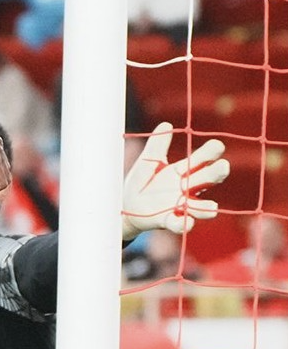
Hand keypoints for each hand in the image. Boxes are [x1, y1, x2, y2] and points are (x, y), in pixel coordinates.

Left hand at [122, 122, 228, 239]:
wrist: (125, 205)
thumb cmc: (141, 181)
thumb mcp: (147, 162)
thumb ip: (156, 146)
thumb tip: (166, 125)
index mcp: (183, 170)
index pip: (202, 159)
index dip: (210, 152)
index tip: (216, 145)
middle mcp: (187, 187)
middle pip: (208, 178)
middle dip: (216, 173)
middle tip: (223, 166)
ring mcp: (180, 205)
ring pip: (200, 206)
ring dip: (207, 208)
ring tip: (212, 208)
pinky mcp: (168, 219)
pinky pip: (180, 223)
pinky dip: (184, 224)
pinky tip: (187, 223)